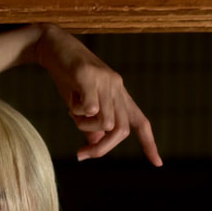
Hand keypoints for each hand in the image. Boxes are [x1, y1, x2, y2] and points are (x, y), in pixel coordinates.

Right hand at [36, 24, 161, 165]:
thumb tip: (95, 143)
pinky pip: (90, 108)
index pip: (140, 122)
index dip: (149, 144)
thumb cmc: (66, 76)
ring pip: (105, 122)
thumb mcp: (80, 103)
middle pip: (121, 130)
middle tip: (81, 155)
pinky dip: (77, 112)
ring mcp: (105, 81)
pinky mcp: (89, 76)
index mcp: (119, 95)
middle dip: (102, 149)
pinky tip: (70, 101)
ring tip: (72, 112)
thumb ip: (91, 123)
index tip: (158, 164)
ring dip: (84, 126)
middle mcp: (117, 87)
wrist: (52, 46)